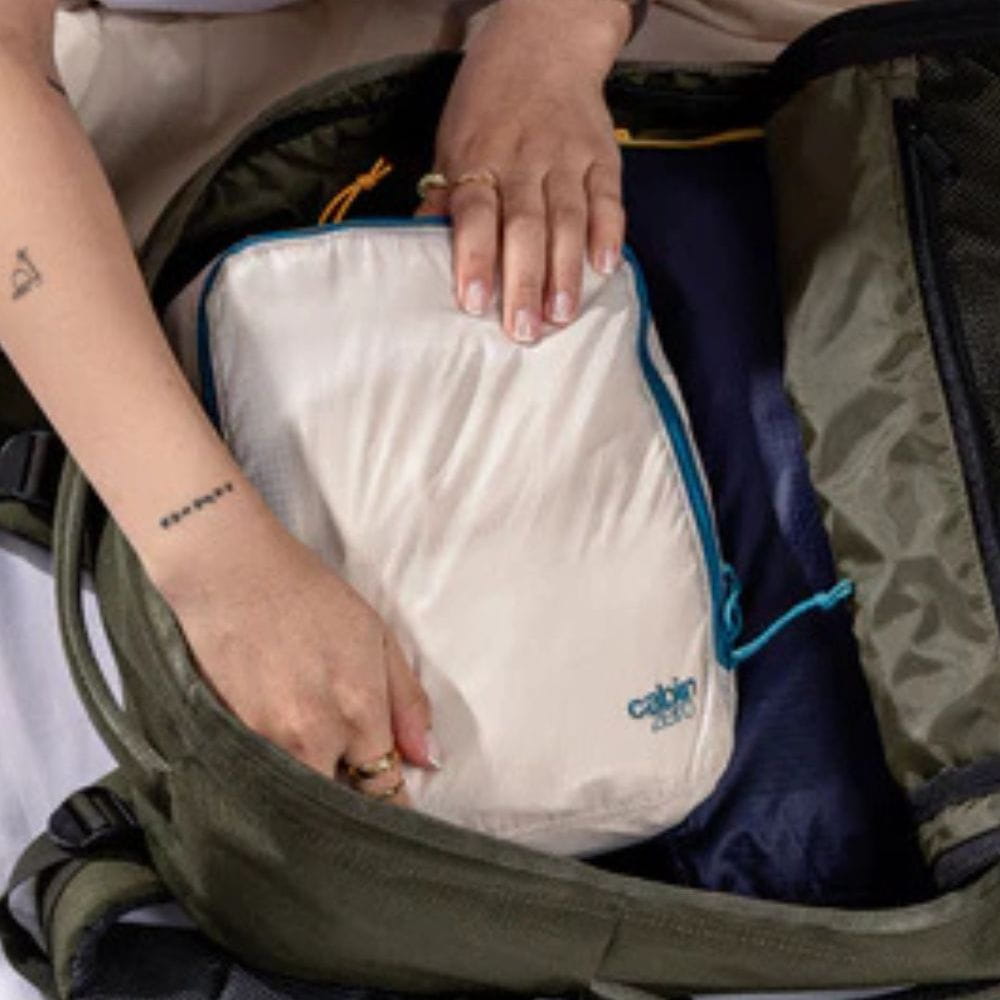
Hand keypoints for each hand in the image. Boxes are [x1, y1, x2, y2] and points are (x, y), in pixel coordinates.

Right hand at [159, 519, 432, 804]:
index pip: (385, 792)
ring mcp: (265, 743)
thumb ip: (407, 702)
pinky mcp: (225, 741)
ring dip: (308, 799)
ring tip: (312, 773)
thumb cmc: (310, 597)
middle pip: (338, 806)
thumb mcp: (377, 637)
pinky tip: (274, 762)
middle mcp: (314, 738)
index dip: (391, 806)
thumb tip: (428, 759)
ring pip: (296, 800)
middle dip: (348, 808)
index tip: (392, 811)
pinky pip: (257, 784)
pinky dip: (270, 783)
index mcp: (359, 712)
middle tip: (350, 792)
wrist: (229, 572)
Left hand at [418, 0, 628, 343]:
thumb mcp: (452, 143)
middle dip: (524, 281)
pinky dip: (609, 232)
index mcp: (480, 160)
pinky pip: (608, 198)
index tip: (473, 301)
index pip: (475, 214)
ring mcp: (566, 158)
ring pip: (568, 220)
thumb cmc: (487, 106)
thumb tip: (418, 247)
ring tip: (561, 316)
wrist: (543, 46)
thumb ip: (444, 197)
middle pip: (525, 227)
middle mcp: (524, 161)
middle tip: (523, 330)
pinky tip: (607, 266)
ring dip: (565, 271)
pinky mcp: (601, 156)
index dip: (475, 258)